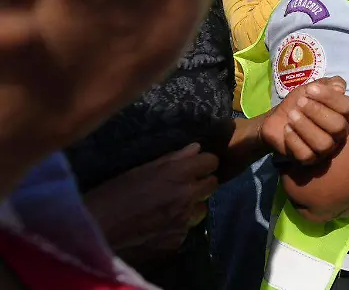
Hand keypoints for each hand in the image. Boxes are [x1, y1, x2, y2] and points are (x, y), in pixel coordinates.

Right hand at [83, 143, 218, 260]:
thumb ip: (172, 159)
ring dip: (191, 206)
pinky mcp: (177, 241)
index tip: (195, 166)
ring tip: (168, 208)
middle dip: (200, 183)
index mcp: (178, 174)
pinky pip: (186, 230)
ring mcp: (185, 221)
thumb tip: (196, 149)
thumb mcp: (139, 171)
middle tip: (181, 186)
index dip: (204, 163)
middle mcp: (188, 196)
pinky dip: (177, 226)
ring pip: (201, 209)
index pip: (211, 162)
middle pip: (212, 185)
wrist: (95, 232)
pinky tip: (158, 226)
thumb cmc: (111, 195)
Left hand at [261, 77, 348, 164]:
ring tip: (291, 116)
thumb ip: (330, 84)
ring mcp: (326, 149)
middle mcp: (340, 133)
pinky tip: (287, 129)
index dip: (330, 97)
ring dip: (305, 126)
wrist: (279, 119)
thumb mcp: (313, 87)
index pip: (347, 107)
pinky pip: (307, 154)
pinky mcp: (309, 159)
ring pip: (324, 143)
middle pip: (338, 126)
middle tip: (300, 102)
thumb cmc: (300, 102)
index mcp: (344, 115)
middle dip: (317, 112)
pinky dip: (295, 140)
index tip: (311, 89)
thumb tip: (340, 88)